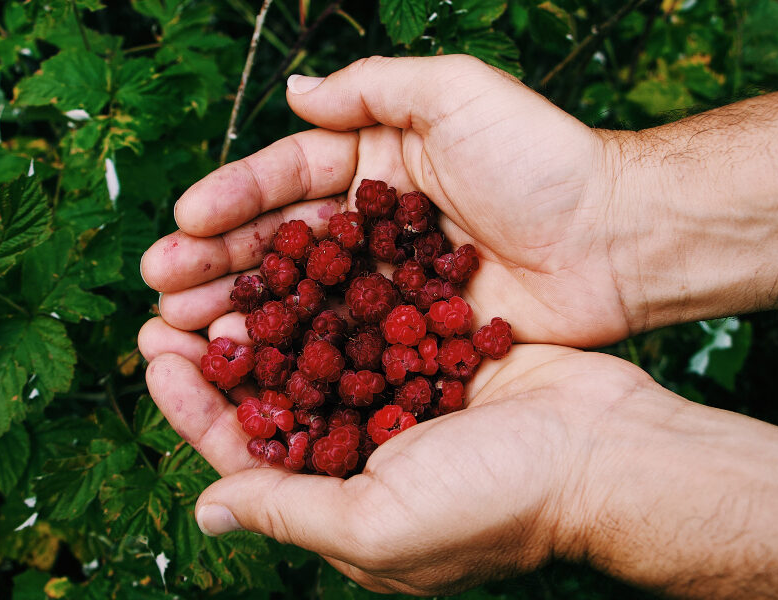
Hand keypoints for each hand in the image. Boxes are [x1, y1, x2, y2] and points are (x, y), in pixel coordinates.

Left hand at [139, 319, 777, 597]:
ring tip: (221, 277)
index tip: (156, 358)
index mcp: (342, 504)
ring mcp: (399, 402)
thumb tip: (206, 511)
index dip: (196, 406)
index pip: (246, 454)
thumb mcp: (377, 525)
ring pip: (313, 354)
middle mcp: (364, 453)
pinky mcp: (432, 356)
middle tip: (169, 307)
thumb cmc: (496, 501)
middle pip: (273, 398)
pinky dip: (329, 295)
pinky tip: (299, 260)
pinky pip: (365, 322)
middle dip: (221, 354)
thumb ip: (289, 514)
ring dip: (267, 317)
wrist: (607, 452)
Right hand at [140, 55, 633, 347]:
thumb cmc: (542, 158)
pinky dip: (296, 358)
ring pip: (298, 298)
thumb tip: (295, 93)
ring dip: (239, 313)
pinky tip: (251, 371)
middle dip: (216, 262)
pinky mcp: (410, 334)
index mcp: (375, 162)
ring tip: (182, 329)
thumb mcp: (458, 93)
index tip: (185, 220)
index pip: (287, 177)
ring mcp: (387, 283)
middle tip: (161, 286)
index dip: (234, 198)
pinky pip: (341, 345)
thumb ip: (375, 90)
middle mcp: (371, 224)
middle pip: (278, 243)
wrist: (617, 236)